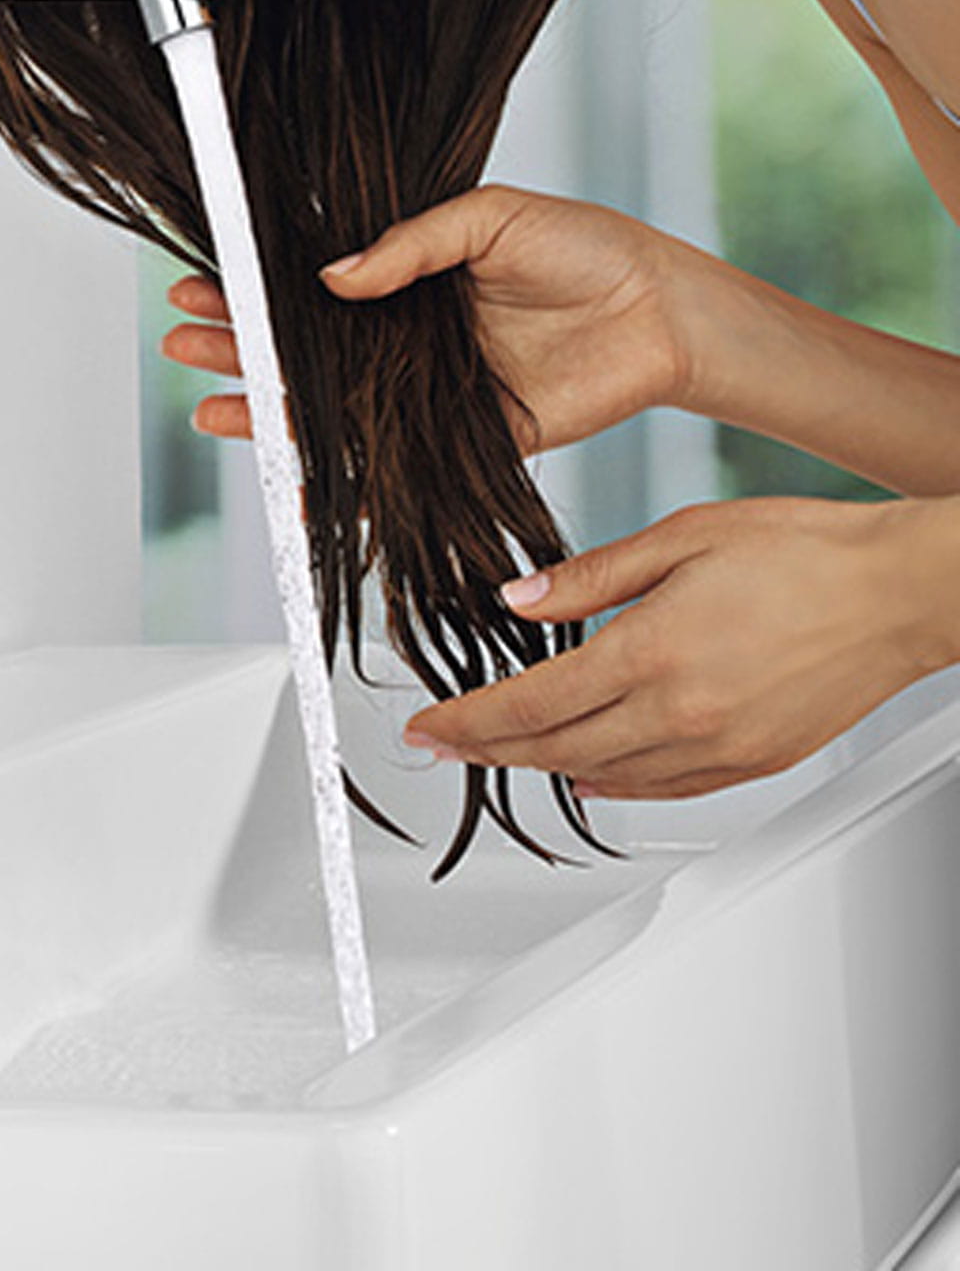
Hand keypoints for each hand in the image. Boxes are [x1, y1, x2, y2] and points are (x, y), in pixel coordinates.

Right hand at [166, 184, 699, 451]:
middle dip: (236, 349)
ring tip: (209, 410)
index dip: (252, 288)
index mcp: (404, 275)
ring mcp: (424, 391)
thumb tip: (335, 276)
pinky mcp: (458, 440)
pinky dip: (334, 478)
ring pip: (327, 407)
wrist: (661, 313)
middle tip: (182, 343)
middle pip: (301, 350)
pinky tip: (288, 480)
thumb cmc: (587, 249)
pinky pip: (384, 463)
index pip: (308, 285)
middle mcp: (403, 336)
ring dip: (264, 410)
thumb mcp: (491, 217)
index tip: (202, 285)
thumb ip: (412, 246)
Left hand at [398, 495, 959, 799]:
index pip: (530, 703)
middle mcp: (682, 714)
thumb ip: (588, 576)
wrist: (903, 592)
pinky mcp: (756, 764)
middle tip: (440, 746)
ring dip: (542, 768)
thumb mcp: (679, 537)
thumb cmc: (804, 551)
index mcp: (652, 652)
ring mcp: (721, 748)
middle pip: (554, 748)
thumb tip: (516, 600)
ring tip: (499, 754)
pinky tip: (587, 778)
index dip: (466, 721)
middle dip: (486, 750)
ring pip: (603, 777)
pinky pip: (664, 791)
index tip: (425, 728)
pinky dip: (612, 787)